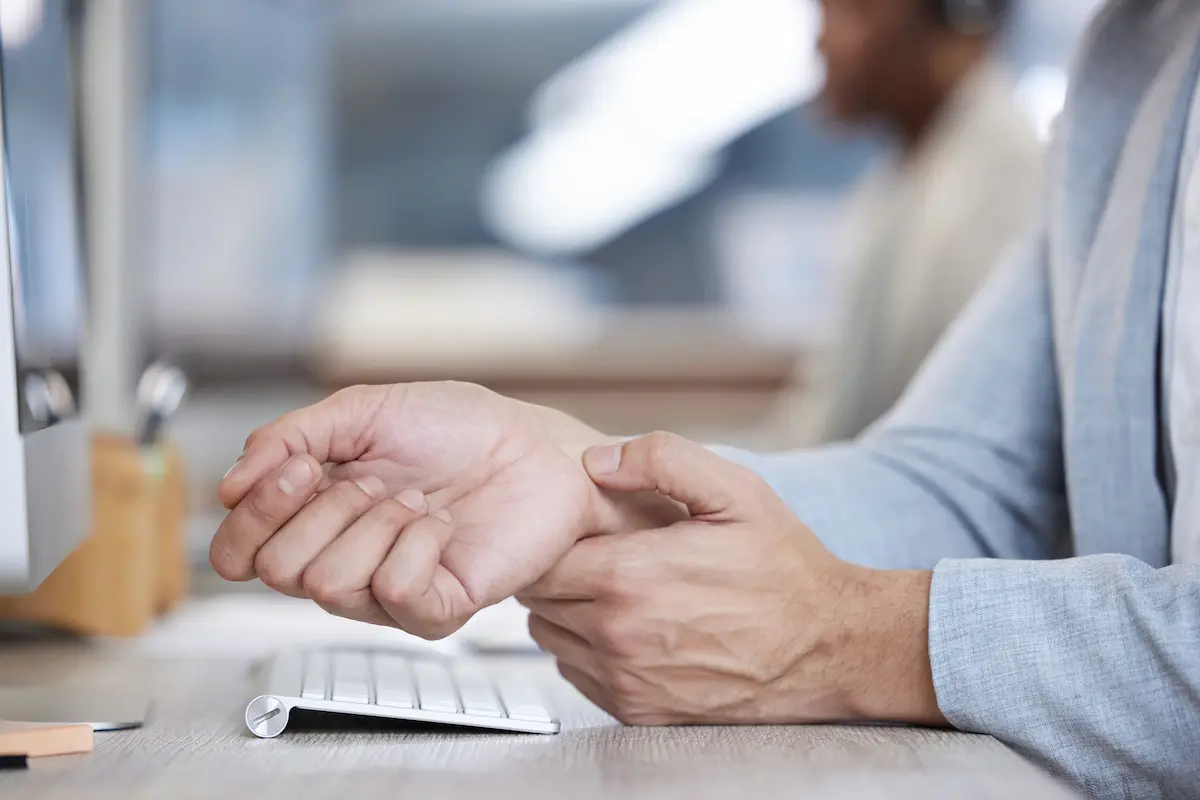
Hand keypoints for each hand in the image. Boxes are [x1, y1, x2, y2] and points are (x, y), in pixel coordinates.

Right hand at [210, 383, 680, 638]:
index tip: (300, 467)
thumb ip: (288, 437)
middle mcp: (343, 560)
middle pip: (277, 569)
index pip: (237, 553)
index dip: (254, 513)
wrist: (534, 447)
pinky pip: (395, 589)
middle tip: (374, 480)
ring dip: (376, 521)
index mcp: (315, 519)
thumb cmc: (459, 430)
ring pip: (329, 583)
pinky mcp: (435, 608)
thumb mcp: (363, 411)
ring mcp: (388, 591)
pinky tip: (442, 525)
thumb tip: (228, 483)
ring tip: (417, 499)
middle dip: (324, 508)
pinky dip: (417, 542)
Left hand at [521, 432, 944, 726]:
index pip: (542, 556)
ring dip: (571, 612)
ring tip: (620, 591)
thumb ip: (662, 459)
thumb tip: (598, 461)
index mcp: (631, 576)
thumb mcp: (735, 491)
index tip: (581, 528)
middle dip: (561, 571)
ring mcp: (626, 680)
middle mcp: (619, 635)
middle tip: (602, 554)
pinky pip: (578, 675)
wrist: (828, 648)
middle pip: (541, 597)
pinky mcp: (637, 712)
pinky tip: (633, 628)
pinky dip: (590, 650)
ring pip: (553, 638)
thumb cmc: (784, 571)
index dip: (555, 536)